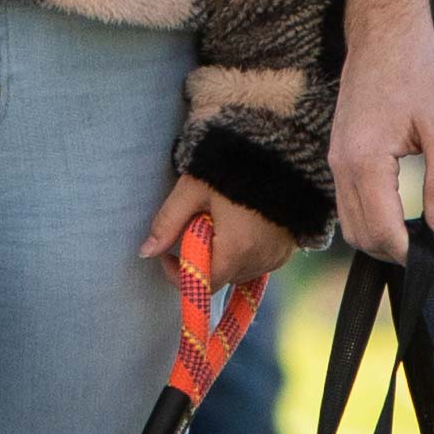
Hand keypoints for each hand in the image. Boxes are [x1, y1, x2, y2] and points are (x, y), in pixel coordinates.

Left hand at [141, 175, 298, 300]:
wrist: (281, 149)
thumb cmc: (233, 166)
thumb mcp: (192, 190)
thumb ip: (168, 222)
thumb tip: (145, 252)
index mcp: (237, 250)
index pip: (204, 284)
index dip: (179, 275)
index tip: (167, 255)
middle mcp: (260, 260)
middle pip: (221, 277)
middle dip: (202, 260)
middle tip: (194, 228)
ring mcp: (277, 256)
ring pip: (240, 272)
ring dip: (224, 257)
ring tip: (219, 222)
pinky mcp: (288, 248)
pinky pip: (259, 262)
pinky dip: (245, 252)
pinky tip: (240, 226)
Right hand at [324, 14, 433, 264]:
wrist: (384, 33)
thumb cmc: (416, 70)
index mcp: (365, 161)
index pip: (383, 232)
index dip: (413, 257)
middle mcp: (341, 165)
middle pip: (361, 236)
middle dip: (395, 255)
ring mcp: (336, 159)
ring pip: (351, 223)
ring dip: (382, 240)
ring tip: (420, 240)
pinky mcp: (340, 153)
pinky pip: (348, 202)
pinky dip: (372, 220)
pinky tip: (401, 215)